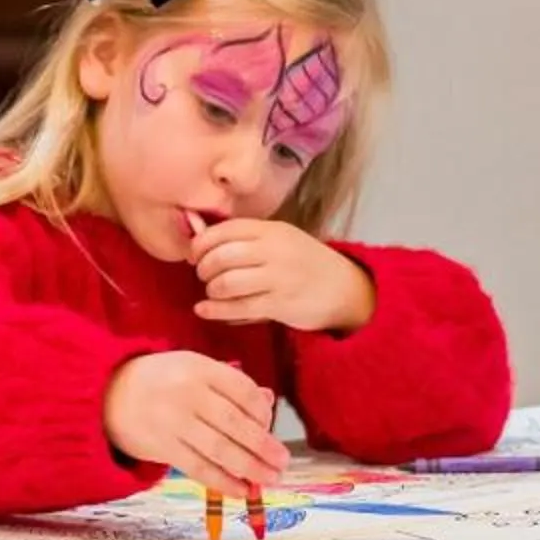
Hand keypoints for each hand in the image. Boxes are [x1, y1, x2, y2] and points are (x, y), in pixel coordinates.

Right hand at [104, 351, 287, 496]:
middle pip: (236, 424)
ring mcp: (172, 421)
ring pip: (221, 450)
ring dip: (251, 468)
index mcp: (198, 367)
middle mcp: (186, 393)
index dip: (264, 412)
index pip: (243, 391)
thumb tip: (268, 401)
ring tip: (271, 478)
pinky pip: (199, 468)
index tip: (271, 427)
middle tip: (283, 461)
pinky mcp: (162, 446)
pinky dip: (224, 482)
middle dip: (264, 446)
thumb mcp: (192, 368)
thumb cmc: (158, 380)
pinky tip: (243, 489)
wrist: (106, 393)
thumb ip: (229, 383)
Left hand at [189, 219, 373, 332]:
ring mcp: (279, 278)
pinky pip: (239, 307)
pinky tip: (204, 310)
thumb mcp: (278, 241)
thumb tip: (195, 231)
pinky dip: (215, 310)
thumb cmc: (304, 263)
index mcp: (272, 230)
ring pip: (227, 283)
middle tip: (203, 275)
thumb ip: (243, 239)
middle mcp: (275, 250)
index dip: (201, 243)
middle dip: (203, 268)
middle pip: (221, 256)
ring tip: (213, 292)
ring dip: (212, 290)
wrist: (346, 289)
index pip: (224, 230)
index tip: (194, 255)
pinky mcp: (281, 304)